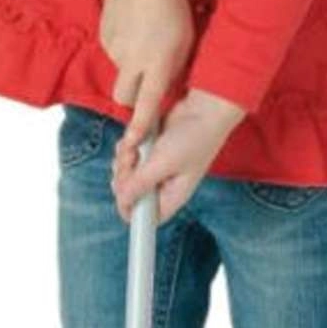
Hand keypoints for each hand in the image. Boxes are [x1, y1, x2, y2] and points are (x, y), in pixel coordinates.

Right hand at [99, 0, 193, 154]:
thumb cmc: (171, 6)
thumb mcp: (185, 41)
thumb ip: (174, 70)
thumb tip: (165, 91)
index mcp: (158, 60)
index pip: (147, 103)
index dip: (141, 126)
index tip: (134, 143)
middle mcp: (133, 59)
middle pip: (124, 98)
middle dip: (132, 98)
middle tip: (146, 80)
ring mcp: (115, 49)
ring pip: (120, 74)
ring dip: (131, 67)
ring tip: (144, 41)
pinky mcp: (103, 38)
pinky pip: (113, 54)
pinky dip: (123, 49)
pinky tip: (133, 29)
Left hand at [112, 89, 246, 222]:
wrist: (204, 108)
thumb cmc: (194, 138)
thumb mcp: (163, 163)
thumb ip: (140, 184)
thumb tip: (122, 201)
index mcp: (172, 196)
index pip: (148, 219)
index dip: (132, 210)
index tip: (123, 194)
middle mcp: (162, 185)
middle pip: (129, 195)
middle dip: (123, 178)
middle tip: (131, 162)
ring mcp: (155, 168)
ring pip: (124, 174)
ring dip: (123, 159)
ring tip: (135, 147)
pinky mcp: (149, 152)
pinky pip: (127, 156)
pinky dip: (127, 147)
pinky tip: (135, 139)